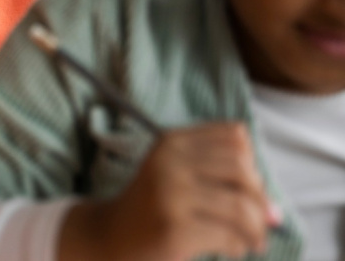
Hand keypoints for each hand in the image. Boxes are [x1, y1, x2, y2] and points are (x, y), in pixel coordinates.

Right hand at [59, 123, 280, 260]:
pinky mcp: (175, 227)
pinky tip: (232, 249)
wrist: (110, 234)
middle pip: (242, 170)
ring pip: (241, 207)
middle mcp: (171, 161)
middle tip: (263, 220)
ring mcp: (172, 194)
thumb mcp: (175, 173)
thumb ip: (219, 174)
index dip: (251, 163)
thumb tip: (276, 210)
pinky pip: (228, 236)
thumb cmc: (152, 205)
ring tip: (254, 240)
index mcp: (172, 141)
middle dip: (261, 198)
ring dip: (256, 229)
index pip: (235, 137)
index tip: (248, 187)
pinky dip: (239, 246)